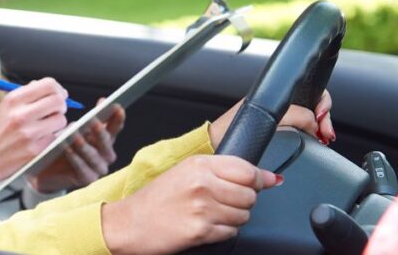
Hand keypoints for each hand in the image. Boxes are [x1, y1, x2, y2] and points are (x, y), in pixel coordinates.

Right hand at [0, 77, 69, 184]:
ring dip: (57, 123)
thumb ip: (26, 95)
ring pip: (61, 120)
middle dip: (61, 105)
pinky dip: (53, 137)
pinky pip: (56, 137)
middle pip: (58, 100)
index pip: (48, 85)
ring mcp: (29, 133)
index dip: (57, 89)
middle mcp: (21, 115)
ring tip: (45, 126)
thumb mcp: (4, 107)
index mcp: (13, 100)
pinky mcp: (35, 150)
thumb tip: (51, 88)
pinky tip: (42, 138)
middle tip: (57, 110)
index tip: (59, 94)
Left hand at [28, 102, 124, 192]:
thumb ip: (85, 117)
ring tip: (75, 135)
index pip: (114, 128)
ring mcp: (97, 169)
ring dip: (85, 145)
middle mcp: (104, 155)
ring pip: (95, 156)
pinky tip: (68, 149)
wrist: (43, 169)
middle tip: (94, 121)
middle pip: (107, 143)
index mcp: (104, 141)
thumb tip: (94, 100)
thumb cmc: (60, 146)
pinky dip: (76, 159)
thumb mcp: (72, 129)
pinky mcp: (86, 180)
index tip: (116, 106)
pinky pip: (82, 169)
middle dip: (101, 132)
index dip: (116, 118)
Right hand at [101, 155, 280, 253]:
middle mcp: (202, 184)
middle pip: (250, 194)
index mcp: (198, 164)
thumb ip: (222, 171)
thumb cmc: (155, 200)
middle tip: (223, 201)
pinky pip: (232, 232)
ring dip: (234, 217)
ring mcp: (203, 208)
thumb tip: (268, 177)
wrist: (128, 224)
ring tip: (211, 214)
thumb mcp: (184, 172)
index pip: (247, 170)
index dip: (258, 179)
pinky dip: (223, 231)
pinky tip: (205, 226)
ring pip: (244, 215)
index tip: (262, 182)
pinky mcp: (202, 230)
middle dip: (243, 200)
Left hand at [209, 90, 335, 147]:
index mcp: (274, 96)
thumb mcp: (270, 116)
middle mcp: (278, 104)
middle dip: (325, 116)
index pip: (308, 92)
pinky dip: (314, 132)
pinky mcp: (278, 130)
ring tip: (324, 136)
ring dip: (322, 125)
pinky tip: (317, 138)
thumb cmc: (233, 127)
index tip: (322, 117)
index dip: (321, 104)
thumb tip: (314, 121)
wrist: (218, 143)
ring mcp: (279, 117)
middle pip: (313, 104)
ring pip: (311, 116)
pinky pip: (303, 127)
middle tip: (326, 132)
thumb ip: (295, 114)